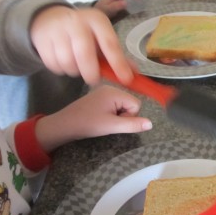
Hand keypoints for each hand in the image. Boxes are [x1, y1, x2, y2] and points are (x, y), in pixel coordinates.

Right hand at [30, 6, 132, 85]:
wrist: (49, 19)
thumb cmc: (83, 32)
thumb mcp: (101, 36)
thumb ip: (117, 55)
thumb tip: (133, 74)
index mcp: (96, 20)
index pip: (110, 43)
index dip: (118, 63)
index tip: (126, 79)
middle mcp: (77, 22)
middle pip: (84, 54)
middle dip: (90, 72)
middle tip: (93, 80)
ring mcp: (57, 30)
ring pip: (67, 62)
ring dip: (74, 71)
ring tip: (77, 66)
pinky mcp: (42, 40)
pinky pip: (54, 65)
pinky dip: (60, 69)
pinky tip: (64, 63)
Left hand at [34, 85, 151, 151]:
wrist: (65, 125)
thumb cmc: (87, 124)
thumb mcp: (111, 126)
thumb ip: (132, 124)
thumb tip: (150, 124)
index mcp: (114, 92)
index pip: (136, 103)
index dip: (130, 115)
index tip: (116, 121)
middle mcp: (110, 88)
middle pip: (130, 103)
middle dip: (124, 115)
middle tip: (109, 121)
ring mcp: (104, 92)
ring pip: (123, 105)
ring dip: (117, 115)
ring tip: (103, 120)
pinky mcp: (100, 98)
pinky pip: (115, 105)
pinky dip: (111, 114)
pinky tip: (101, 118)